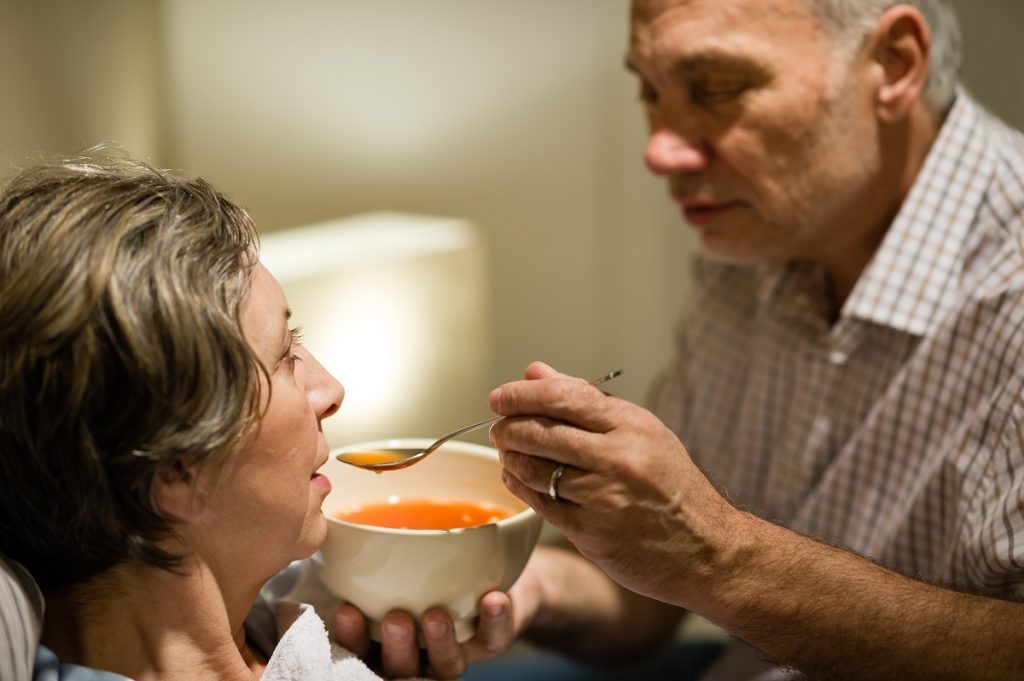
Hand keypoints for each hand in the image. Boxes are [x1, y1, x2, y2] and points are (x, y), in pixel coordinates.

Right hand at [330, 558, 543, 678]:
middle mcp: (421, 653)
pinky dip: (495, 621)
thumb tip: (335, 528)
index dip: (352, 636)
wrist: (491, 576)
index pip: (362, 647)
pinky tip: (492, 599)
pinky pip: (494, 639)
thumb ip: (373, 562)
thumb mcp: (399, 564)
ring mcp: (457, 650)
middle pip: (402, 666)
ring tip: (436, 615)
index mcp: (388, 638)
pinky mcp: (491, 642)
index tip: (347, 610)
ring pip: (447, 664)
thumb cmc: (430, 570)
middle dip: (397, 646)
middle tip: (396, 619)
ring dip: (441, 642)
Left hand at [489, 361, 738, 609]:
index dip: (521, 394)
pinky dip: (520, 487)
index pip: (562, 396)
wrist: (707, 550)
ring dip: (509, 458)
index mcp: (632, 425)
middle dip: (507, 427)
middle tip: (497, 427)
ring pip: (534, 469)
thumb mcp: (643, 432)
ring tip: (506, 452)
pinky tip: (515, 478)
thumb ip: (588, 401)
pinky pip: (540, 504)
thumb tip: (535, 372)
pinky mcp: (591, 533)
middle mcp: (618, 458)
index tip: (499, 397)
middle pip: (540, 432)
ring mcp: (603, 497)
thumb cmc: (673, 487)